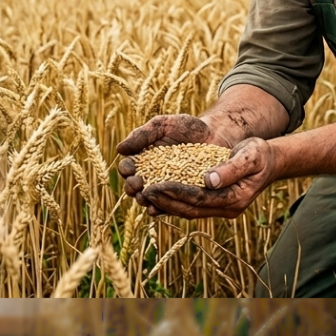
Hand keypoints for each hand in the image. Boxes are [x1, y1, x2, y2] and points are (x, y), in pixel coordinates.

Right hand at [115, 114, 230, 198]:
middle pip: (133, 186)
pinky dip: (159, 210)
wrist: (215, 136)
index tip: (129, 169)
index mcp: (143, 158)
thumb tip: (119, 149)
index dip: (125, 170)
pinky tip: (156, 209)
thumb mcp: (162, 125)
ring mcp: (165, 188)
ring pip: (148, 199)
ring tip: (146, 198)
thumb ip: (141, 135)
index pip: (127, 168)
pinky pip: (167, 207)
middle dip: (132, 186)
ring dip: (144, 200)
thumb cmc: (187, 127)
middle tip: (138, 183)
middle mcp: (151, 175)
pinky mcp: (180, 197)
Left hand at [134, 137, 278, 219]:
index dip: (175, 193)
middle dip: (165, 201)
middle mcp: (226, 208)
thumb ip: (231, 168)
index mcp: (234, 199)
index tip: (154, 186)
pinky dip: (174, 202)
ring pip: (189, 211)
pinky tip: (158, 194)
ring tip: (145, 194)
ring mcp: (221, 208)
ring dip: (166, 204)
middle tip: (143, 192)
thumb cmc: (260, 155)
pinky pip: (191, 206)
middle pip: (190, 209)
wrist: (270, 161)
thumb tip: (209, 180)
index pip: (199, 199)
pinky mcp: (215, 203)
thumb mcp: (249, 156)